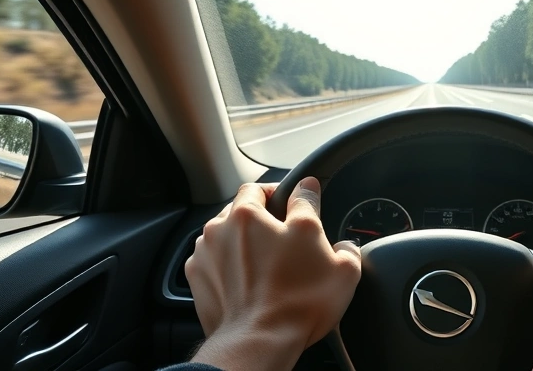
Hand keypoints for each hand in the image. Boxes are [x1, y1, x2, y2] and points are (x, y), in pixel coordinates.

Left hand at [185, 177, 360, 370]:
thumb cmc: (297, 303)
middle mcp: (221, 228)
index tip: (298, 201)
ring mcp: (205, 254)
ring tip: (268, 264)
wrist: (258, 344)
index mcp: (248, 214)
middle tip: (285, 238)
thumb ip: (322, 215)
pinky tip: (250, 281)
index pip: (267, 187)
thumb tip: (313, 196)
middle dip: (263, 218)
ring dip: (244, 241)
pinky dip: (230, 266)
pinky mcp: (197, 279)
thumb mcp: (335, 258)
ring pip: (227, 234)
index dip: (287, 193)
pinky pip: (215, 261)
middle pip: (242, 209)